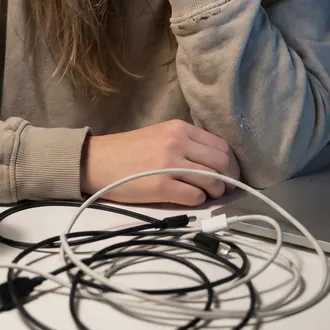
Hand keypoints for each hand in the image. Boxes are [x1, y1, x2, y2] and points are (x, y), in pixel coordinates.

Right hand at [80, 119, 240, 205]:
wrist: (98, 161)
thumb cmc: (129, 150)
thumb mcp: (161, 135)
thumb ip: (187, 143)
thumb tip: (217, 162)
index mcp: (179, 128)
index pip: (221, 145)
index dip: (232, 163)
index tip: (231, 174)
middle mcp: (178, 142)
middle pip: (222, 163)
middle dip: (229, 179)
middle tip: (225, 189)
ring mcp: (170, 164)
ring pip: (213, 181)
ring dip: (216, 192)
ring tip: (208, 195)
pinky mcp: (161, 186)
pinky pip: (195, 197)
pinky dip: (198, 201)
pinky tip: (190, 199)